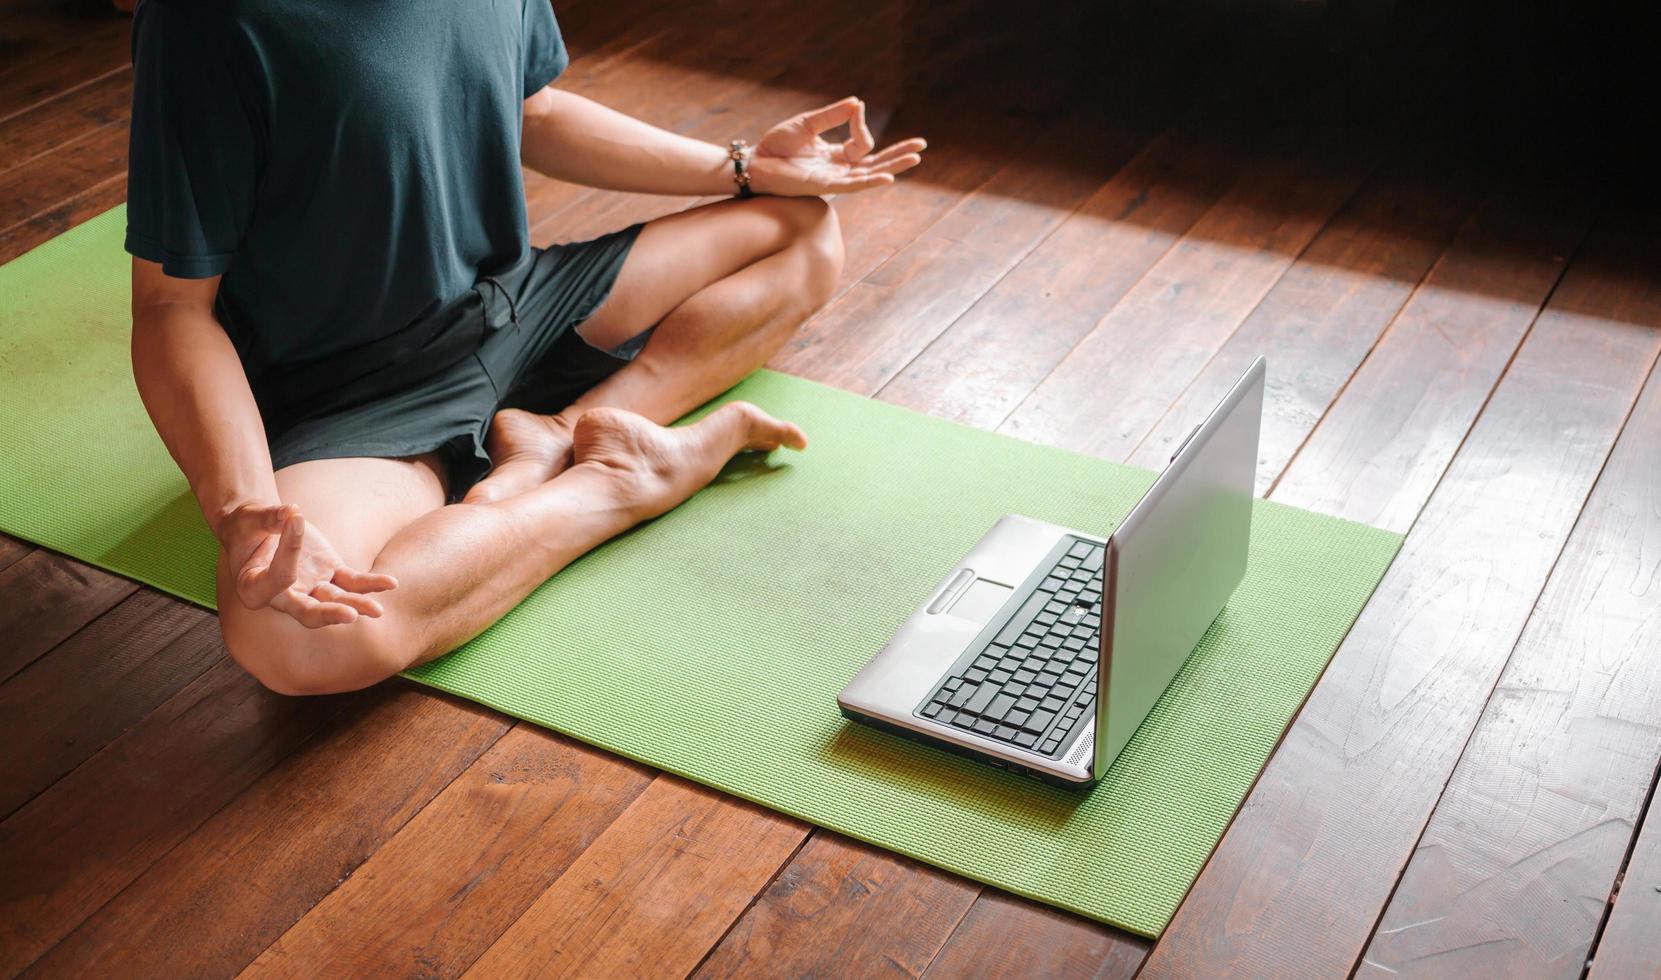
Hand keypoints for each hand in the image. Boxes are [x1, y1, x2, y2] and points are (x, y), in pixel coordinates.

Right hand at [218, 503, 397, 627]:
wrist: (259, 527)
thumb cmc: (248, 526)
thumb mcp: (250, 519)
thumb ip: (268, 518)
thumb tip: (291, 511)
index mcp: (254, 588)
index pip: (279, 578)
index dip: (289, 551)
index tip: (296, 518)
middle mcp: (284, 596)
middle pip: (308, 612)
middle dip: (329, 615)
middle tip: (350, 616)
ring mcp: (310, 588)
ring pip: (335, 601)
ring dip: (357, 604)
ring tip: (378, 610)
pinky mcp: (330, 574)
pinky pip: (352, 582)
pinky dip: (370, 584)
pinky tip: (391, 583)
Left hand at [748, 96, 925, 196]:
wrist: (755, 162)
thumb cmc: (777, 145)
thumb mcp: (807, 124)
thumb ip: (833, 116)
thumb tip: (857, 102)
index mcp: (836, 155)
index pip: (862, 142)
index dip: (862, 123)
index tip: (856, 108)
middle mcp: (839, 170)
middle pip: (876, 163)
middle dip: (898, 154)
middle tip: (922, 146)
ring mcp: (834, 179)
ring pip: (870, 174)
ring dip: (893, 166)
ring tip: (915, 159)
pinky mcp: (825, 186)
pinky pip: (853, 185)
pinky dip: (870, 181)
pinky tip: (887, 178)